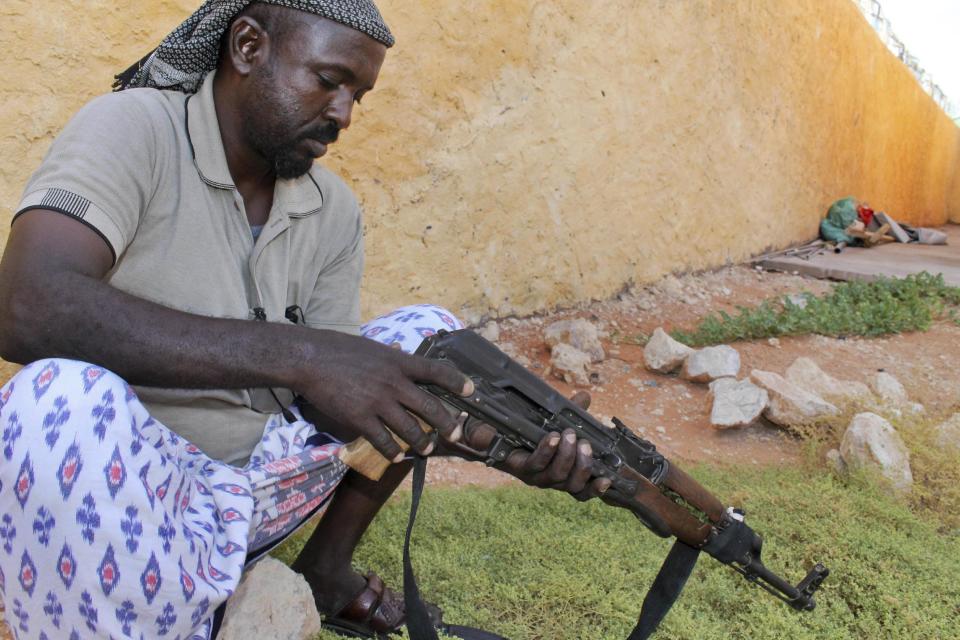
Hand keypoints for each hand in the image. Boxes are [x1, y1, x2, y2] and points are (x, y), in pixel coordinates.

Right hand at [295, 330, 472, 461]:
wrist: (311, 359)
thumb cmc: (341, 350)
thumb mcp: (374, 348)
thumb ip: (392, 359)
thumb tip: (403, 357)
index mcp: (399, 362)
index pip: (436, 371)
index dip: (457, 381)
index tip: (471, 390)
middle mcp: (394, 383)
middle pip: (430, 407)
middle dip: (447, 424)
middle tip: (456, 435)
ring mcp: (378, 402)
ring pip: (410, 429)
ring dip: (422, 442)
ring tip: (427, 449)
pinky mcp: (361, 418)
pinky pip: (383, 440)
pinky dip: (392, 451)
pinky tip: (397, 456)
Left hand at [458, 391, 610, 500]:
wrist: (490, 431)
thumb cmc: (525, 429)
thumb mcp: (554, 420)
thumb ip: (571, 411)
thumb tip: (586, 396)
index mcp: (562, 473)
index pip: (582, 490)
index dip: (596, 489)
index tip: (609, 479)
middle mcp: (549, 480)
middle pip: (573, 485)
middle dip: (583, 465)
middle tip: (584, 443)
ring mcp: (534, 476)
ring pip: (556, 476)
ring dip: (566, 456)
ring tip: (568, 435)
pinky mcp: (518, 467)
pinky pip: (535, 464)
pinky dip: (546, 451)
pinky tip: (551, 437)